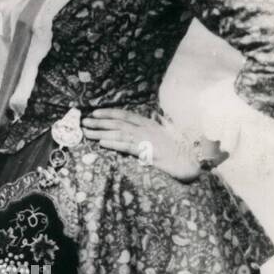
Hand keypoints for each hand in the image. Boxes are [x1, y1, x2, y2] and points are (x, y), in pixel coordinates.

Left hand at [81, 109, 227, 181]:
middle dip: (99, 122)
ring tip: (86, 133)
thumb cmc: (177, 150)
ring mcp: (146, 139)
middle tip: (83, 122)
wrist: (190, 160)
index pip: (124, 115)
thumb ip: (150, 131)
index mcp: (148, 123)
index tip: (94, 113)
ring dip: (101, 132)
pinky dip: (113, 144)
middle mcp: (146, 128)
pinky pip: (127, 146)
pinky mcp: (147, 151)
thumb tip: (139, 130)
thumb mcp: (161, 137)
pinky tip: (101, 143)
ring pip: (118, 133)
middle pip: (117, 122)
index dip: (108, 113)